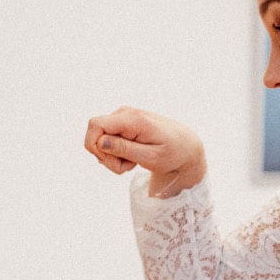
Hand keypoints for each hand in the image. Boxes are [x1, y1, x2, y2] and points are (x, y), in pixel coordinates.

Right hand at [83, 106, 206, 197]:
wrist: (185, 146)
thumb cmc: (172, 153)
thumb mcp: (150, 157)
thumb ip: (124, 149)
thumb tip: (100, 142)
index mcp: (133, 119)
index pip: (95, 125)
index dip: (94, 146)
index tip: (110, 160)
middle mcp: (125, 113)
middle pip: (95, 135)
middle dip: (106, 157)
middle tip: (127, 166)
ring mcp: (123, 117)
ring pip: (101, 140)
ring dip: (113, 157)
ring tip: (134, 161)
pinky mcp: (123, 124)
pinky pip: (108, 140)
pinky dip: (117, 153)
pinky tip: (133, 155)